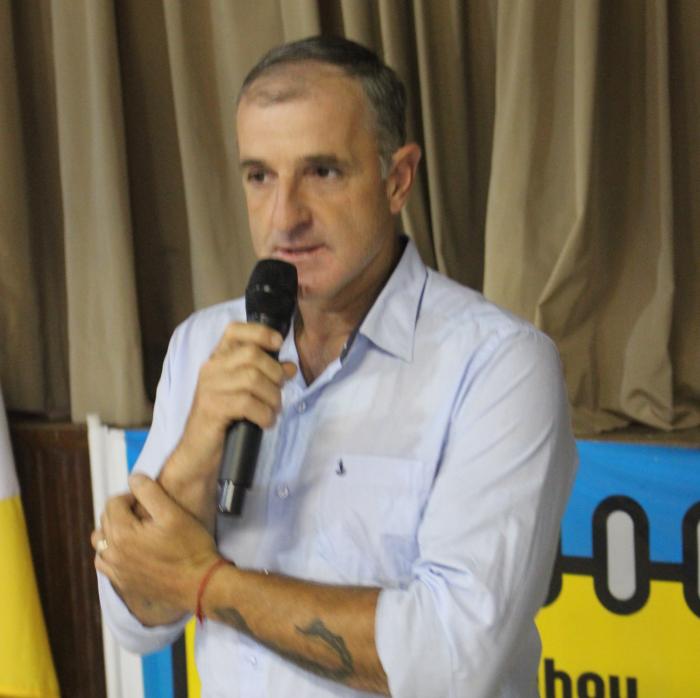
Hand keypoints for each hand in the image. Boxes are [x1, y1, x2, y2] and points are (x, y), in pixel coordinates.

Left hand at [93, 474, 220, 624]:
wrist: (200, 585)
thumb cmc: (190, 547)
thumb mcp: (173, 513)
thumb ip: (150, 492)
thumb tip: (133, 478)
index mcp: (122, 534)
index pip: (113, 504)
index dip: (130, 495)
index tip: (148, 498)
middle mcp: (113, 554)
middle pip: (105, 522)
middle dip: (121, 511)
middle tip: (145, 511)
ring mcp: (116, 572)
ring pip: (100, 544)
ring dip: (113, 532)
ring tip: (135, 530)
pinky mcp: (123, 585)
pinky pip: (106, 564)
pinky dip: (111, 553)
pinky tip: (129, 551)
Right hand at [175, 322, 296, 482]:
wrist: (199, 454)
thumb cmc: (225, 422)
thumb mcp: (245, 394)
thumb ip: (265, 376)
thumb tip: (290, 367)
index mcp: (217, 361)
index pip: (234, 331)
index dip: (260, 332)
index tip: (278, 343)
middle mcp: (211, 369)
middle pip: (252, 355)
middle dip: (275, 374)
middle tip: (278, 392)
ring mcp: (209, 388)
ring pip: (253, 379)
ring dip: (272, 397)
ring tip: (272, 411)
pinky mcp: (212, 409)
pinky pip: (248, 403)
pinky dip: (264, 414)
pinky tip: (265, 422)